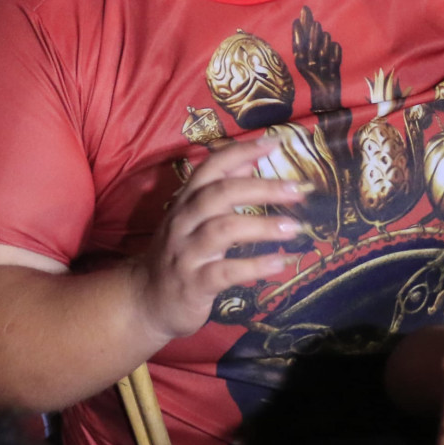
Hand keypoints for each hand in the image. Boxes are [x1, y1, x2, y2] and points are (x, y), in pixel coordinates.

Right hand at [134, 137, 302, 341]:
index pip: (211, 168)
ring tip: (294, 227)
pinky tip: (280, 263)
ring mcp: (187, 253)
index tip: (274, 143)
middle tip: (296, 190)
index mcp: (185, 202)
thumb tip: (248, 162)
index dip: (240, 152)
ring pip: (223, 230)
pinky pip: (226, 272)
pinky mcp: (194, 284)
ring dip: (262, 226)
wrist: (147, 301)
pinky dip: (255, 266)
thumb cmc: (179, 255)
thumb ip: (219, 190)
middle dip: (260, 188)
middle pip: (219, 194)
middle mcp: (183, 222)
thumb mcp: (193, 219)